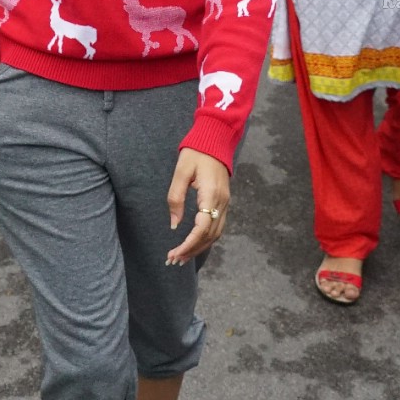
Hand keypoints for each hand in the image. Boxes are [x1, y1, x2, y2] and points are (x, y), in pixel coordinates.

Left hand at [165, 148, 229, 264]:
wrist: (215, 139)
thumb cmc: (195, 153)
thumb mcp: (180, 172)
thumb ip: (175, 198)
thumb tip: (174, 225)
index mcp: (211, 194)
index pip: (201, 228)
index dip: (188, 244)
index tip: (174, 253)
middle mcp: (222, 202)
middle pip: (209, 235)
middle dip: (192, 250)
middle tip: (174, 260)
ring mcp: (226, 202)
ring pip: (215, 233)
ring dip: (199, 247)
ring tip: (182, 257)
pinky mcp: (224, 201)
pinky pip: (217, 226)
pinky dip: (206, 239)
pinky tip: (195, 244)